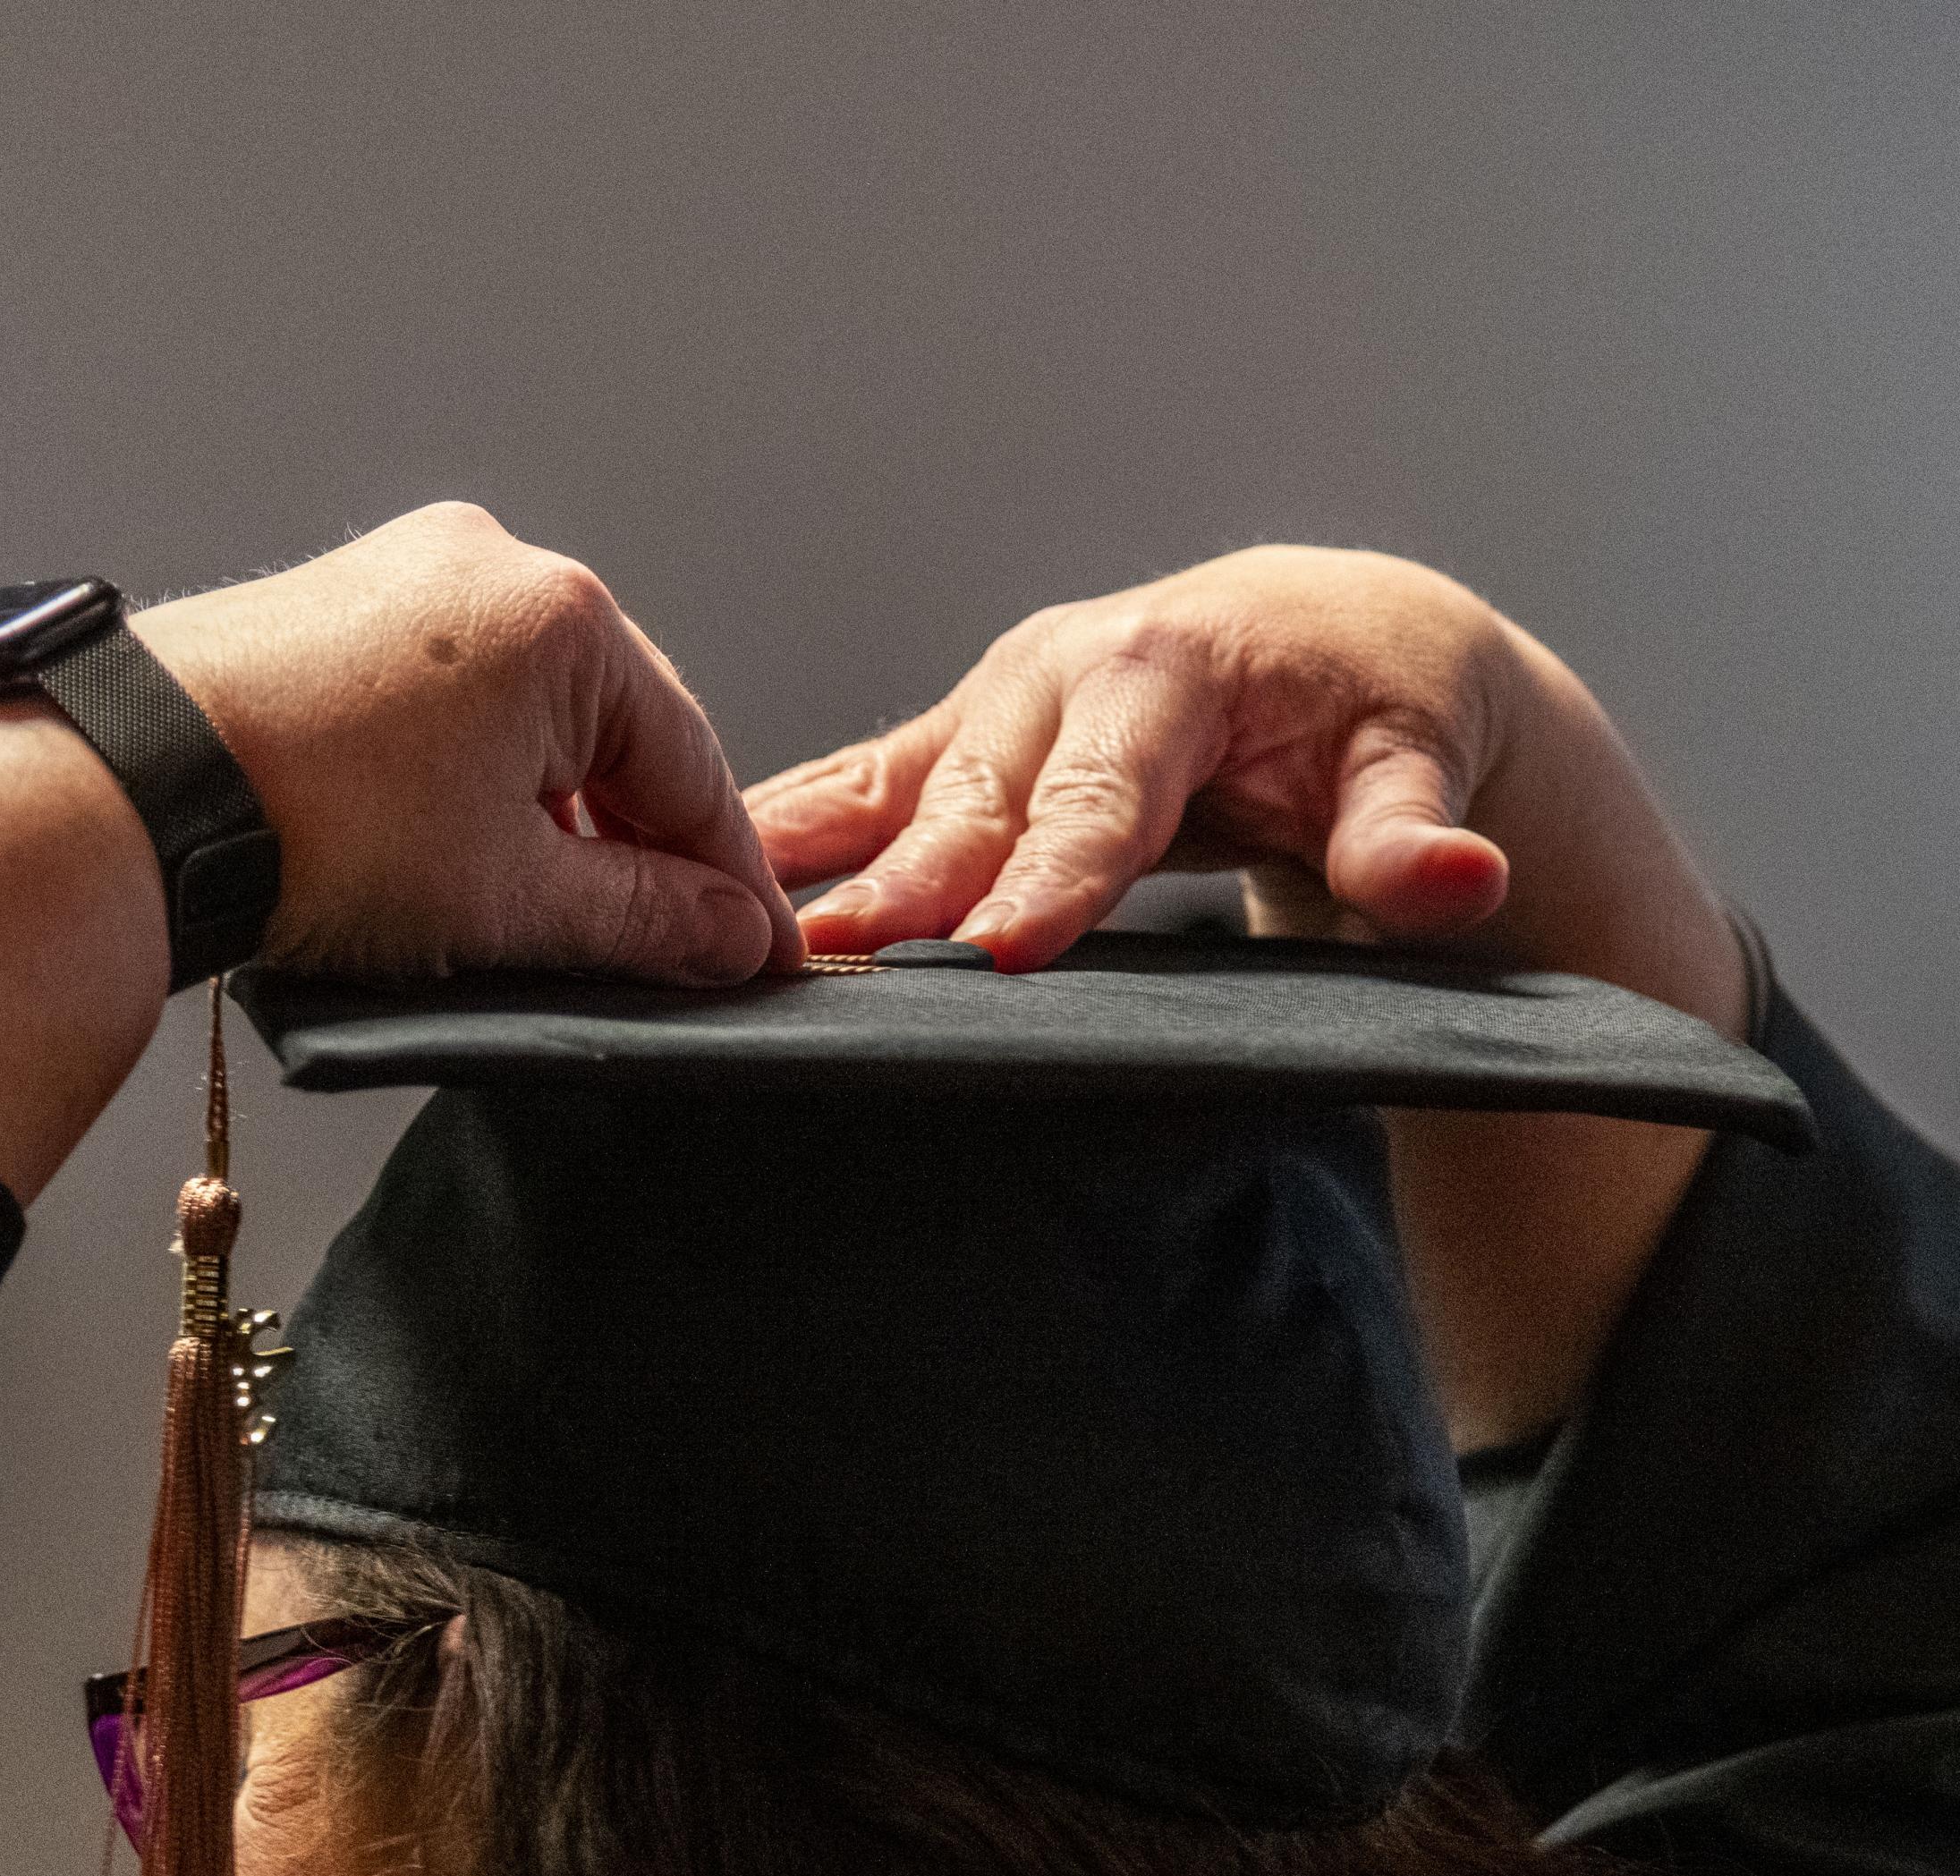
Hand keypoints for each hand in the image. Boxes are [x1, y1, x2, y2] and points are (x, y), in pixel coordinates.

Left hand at [143, 502, 795, 985]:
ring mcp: (396, 577)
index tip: (750, 948)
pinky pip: (438, 697)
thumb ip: (640, 919)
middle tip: (660, 946)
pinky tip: (447, 852)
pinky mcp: (324, 608)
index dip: (726, 876)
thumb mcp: (511, 899)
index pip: (690, 762)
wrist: (126, 793)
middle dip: (633, 841)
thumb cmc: (308, 824)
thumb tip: (721, 933)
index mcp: (561, 616)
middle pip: (608, 726)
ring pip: (519, 714)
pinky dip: (463, 776)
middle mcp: (485, 566)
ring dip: (542, 813)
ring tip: (537, 915)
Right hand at [738, 543, 1746, 1447]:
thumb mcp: (1418, 763)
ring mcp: (994, 701)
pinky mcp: (955, 736)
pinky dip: (778, 830)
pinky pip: (851, 786)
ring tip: (723, 918)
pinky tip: (697, 873)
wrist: (1335, 635)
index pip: (1104, 798)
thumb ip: (1414, 836)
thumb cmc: (1376, 711)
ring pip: (891, 788)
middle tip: (832, 958)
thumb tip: (1459, 879)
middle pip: (974, 798)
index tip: (1001, 951)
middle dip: (904, 880)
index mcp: (1168, 667)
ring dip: (807, 857)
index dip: (1053, 878)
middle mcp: (1062, 667)